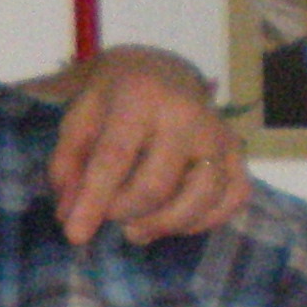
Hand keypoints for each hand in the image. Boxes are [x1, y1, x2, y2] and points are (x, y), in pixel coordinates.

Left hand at [45, 45, 251, 244]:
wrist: (159, 70)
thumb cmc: (112, 100)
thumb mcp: (78, 119)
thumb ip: (68, 165)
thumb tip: (69, 215)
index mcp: (139, 97)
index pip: (114, 158)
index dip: (93, 201)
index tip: (75, 235)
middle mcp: (187, 113)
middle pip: (157, 185)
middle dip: (125, 212)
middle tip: (110, 216)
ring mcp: (218, 132)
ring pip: (202, 197)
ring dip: (164, 224)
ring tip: (135, 229)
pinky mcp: (238, 149)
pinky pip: (233, 197)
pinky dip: (205, 221)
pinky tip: (175, 222)